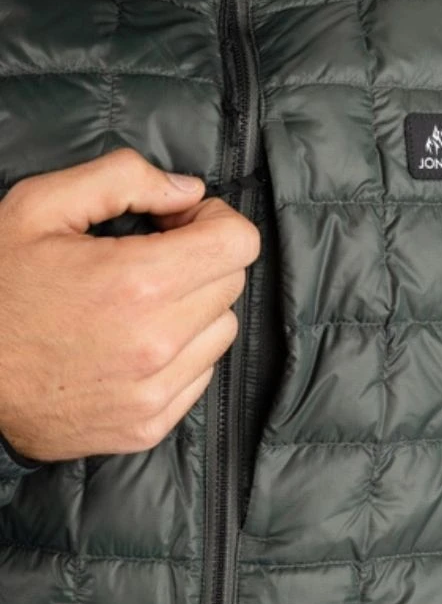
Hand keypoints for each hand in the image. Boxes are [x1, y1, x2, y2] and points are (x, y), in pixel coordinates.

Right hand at [0, 148, 259, 461]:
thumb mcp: (39, 207)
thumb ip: (122, 178)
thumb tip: (188, 190)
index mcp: (138, 281)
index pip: (239, 242)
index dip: (215, 221)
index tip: (181, 223)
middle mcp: (156, 342)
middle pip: (231, 281)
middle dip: (201, 259)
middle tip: (154, 257)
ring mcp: (154, 390)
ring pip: (222, 329)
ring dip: (196, 307)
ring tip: (143, 303)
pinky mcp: (148, 424)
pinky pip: (201, 373)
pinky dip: (182, 352)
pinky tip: (136, 342)